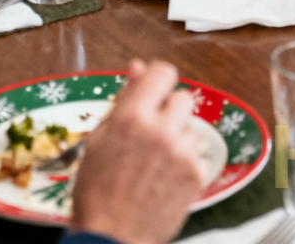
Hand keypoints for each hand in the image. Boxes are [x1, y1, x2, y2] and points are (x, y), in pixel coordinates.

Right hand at [71, 59, 205, 243]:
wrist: (111, 238)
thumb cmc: (96, 190)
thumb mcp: (99, 138)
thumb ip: (124, 99)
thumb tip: (138, 67)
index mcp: (133, 116)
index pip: (163, 72)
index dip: (157, 80)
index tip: (152, 91)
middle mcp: (162, 130)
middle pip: (182, 97)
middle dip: (168, 110)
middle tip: (151, 131)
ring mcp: (183, 153)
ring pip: (189, 126)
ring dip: (176, 136)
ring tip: (154, 161)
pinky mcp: (197, 174)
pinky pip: (195, 152)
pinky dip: (183, 161)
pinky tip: (163, 177)